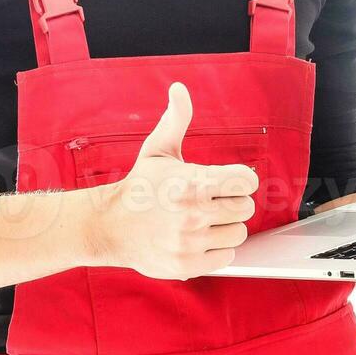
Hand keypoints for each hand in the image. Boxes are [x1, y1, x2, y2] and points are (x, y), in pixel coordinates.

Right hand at [80, 82, 259, 279]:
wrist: (108, 226)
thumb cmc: (138, 187)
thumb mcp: (157, 149)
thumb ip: (176, 119)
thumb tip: (179, 89)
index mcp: (191, 182)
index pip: (246, 181)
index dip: (239, 179)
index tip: (227, 181)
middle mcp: (192, 213)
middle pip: (246, 208)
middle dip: (233, 203)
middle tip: (213, 202)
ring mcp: (189, 241)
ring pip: (238, 234)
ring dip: (226, 227)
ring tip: (205, 220)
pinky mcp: (187, 265)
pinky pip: (226, 258)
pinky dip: (217, 250)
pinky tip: (200, 238)